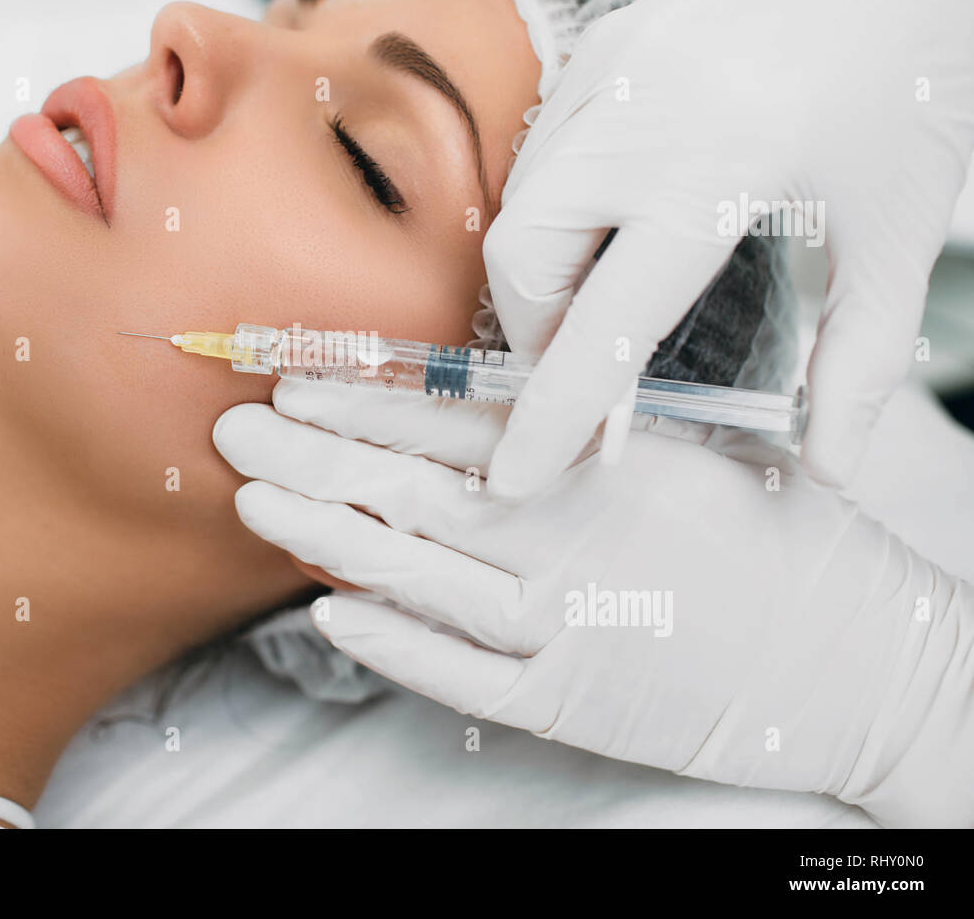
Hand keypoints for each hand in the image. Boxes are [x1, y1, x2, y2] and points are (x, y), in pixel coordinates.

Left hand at [214, 379, 973, 826]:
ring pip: (415, 578)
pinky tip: (331, 609)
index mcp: (601, 465)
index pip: (451, 429)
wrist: (853, 661)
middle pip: (409, 497)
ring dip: (326, 537)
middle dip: (311, 462)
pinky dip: (390, 640)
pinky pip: (456, 674)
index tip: (293, 388)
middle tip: (236, 435)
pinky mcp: (566, 703)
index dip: (360, 408)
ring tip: (258, 502)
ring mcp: (561, 630)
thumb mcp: (695, 446)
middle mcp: (569, 544)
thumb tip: (479, 400)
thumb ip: (587, 425)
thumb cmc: (780, 537)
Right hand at [484, 0, 973, 496]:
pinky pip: (545, 148)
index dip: (551, 417)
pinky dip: (560, 204)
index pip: (600, 328)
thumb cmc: (911, 81)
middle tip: (588, 358)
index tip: (515, 475)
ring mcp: (610, 73)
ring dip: (544, 268)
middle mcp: (638, 121)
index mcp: (713, 176)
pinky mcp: (605, 46)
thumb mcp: (893, 236)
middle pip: (520, 259)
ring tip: (603, 291)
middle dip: (537, 328)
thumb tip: (825, 460)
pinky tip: (616, 213)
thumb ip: (858, 363)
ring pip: (520, 201)